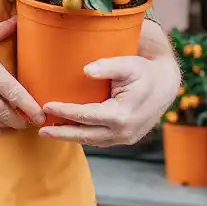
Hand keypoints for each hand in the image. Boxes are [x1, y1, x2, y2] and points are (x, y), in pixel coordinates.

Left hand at [39, 20, 180, 145]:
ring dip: (70, 136)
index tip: (47, 105)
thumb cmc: (145, 72)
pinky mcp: (125, 139)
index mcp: (122, 114)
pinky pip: (100, 140)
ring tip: (49, 131)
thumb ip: (107, 66)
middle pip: (86, 135)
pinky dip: (83, 136)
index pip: (86, 116)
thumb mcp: (128, 64)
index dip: (65, 111)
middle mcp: (124, 131)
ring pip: (92, 140)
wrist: (166, 86)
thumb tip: (86, 70)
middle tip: (40, 130)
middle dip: (62, 133)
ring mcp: (125, 138)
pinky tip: (68, 130)